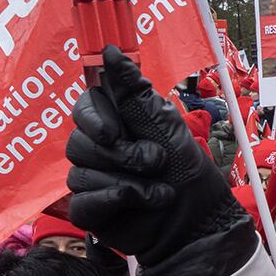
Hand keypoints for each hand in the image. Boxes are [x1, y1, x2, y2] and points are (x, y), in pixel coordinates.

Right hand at [65, 46, 248, 262]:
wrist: (198, 224)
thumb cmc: (188, 173)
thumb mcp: (166, 126)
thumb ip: (134, 92)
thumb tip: (109, 51)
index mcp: (118, 123)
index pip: (84, 106)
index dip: (93, 117)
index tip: (114, 131)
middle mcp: (100, 148)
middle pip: (78, 140)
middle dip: (122, 154)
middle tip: (154, 162)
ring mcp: (92, 179)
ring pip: (80, 172)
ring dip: (127, 181)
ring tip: (158, 190)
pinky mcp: (90, 209)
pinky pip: (81, 201)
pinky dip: (114, 201)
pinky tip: (138, 203)